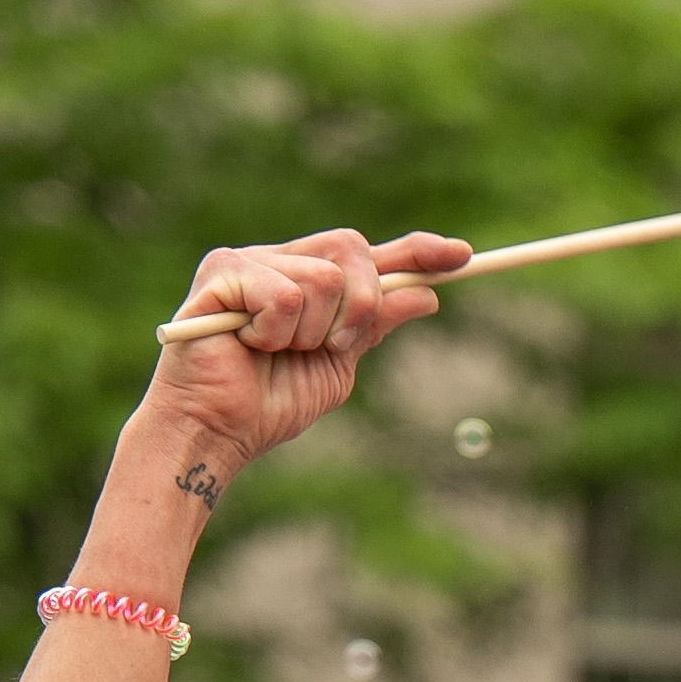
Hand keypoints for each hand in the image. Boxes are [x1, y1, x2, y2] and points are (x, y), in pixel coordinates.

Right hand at [136, 224, 464, 496]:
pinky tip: (249, 345)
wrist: (217, 432)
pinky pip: (285, 294)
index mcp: (308, 279)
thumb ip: (375, 326)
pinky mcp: (221, 272)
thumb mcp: (338, 364)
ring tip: (273, 352)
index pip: (369, 253)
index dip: (416, 249)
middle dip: (360, 307)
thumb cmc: (269, 403)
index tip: (462, 255)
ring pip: (324, 278)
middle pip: (352, 250)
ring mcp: (248, 261)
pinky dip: (277, 332)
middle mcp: (280, 260)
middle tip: (331, 346)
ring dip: (310, 332)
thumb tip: (427, 293)